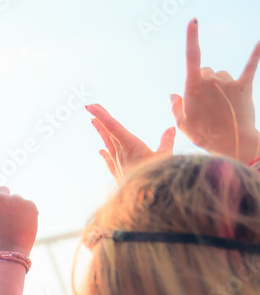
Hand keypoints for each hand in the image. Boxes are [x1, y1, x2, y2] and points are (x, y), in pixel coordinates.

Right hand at [0, 175, 37, 255]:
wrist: (11, 249)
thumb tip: (1, 193)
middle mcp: (0, 197)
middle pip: (4, 190)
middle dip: (5, 199)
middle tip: (6, 216)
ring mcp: (16, 199)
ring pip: (17, 200)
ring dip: (17, 209)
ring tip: (15, 225)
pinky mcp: (30, 203)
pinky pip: (28, 205)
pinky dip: (27, 213)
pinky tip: (24, 224)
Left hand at [87, 104, 175, 182]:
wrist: (144, 200)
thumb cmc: (156, 177)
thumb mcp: (165, 157)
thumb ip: (166, 142)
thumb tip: (171, 128)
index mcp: (130, 144)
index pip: (112, 126)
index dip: (102, 115)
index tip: (91, 106)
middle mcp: (120, 152)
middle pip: (108, 131)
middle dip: (100, 118)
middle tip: (91, 106)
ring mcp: (117, 162)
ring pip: (107, 143)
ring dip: (101, 132)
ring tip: (93, 122)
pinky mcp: (118, 173)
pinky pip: (109, 159)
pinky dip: (105, 153)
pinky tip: (101, 151)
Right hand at [171, 19, 259, 162]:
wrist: (231, 144)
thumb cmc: (203, 135)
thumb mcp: (183, 124)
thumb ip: (176, 106)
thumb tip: (173, 95)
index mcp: (192, 87)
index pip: (191, 56)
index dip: (191, 37)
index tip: (193, 21)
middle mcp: (211, 80)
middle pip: (206, 72)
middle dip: (205, 83)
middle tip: (206, 105)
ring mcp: (228, 82)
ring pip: (222, 76)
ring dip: (221, 86)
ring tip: (222, 106)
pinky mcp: (244, 87)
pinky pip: (250, 67)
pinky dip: (256, 54)